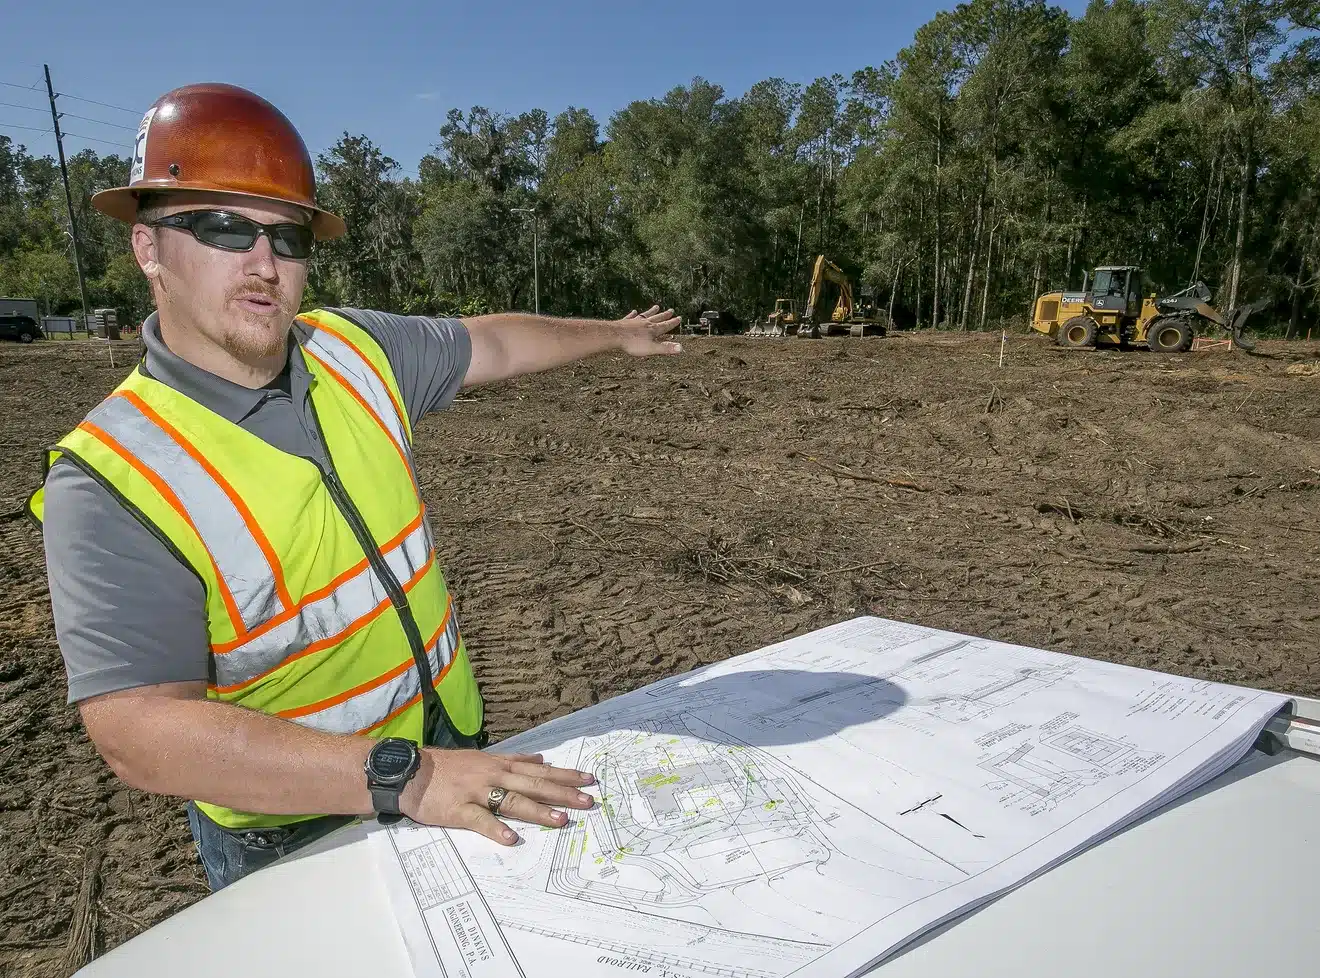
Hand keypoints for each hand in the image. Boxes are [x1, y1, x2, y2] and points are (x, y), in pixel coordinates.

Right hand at [400, 748, 595, 844]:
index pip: (539, 770)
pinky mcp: (459, 809)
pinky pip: (480, 820)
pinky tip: (512, 839)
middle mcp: (493, 776)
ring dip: (538, 811)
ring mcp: (477, 792)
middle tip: (587, 801)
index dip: (565, 775)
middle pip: (533, 784)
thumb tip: (540, 758)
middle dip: (562, 793)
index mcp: (501, 765)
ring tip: (560, 820)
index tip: (589, 779)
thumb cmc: (448, 766)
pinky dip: (496, 829)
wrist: (411, 771)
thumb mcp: (484, 757)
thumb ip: (514, 758)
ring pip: (512, 801)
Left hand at [617, 304, 682, 355]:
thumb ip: (666, 348)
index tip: (679, 318)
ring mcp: (635, 322)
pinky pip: (631, 317)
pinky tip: (634, 311)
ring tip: (657, 307)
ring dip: (652, 311)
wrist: (615, 335)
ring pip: (646, 315)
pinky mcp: (625, 322)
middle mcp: (645, 323)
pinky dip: (633, 314)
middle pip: (657, 318)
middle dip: (665, 315)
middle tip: (671, 310)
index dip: (673, 322)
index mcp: (652, 330)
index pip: (665, 325)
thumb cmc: (632, 344)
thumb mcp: (651, 349)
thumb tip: (681, 348)